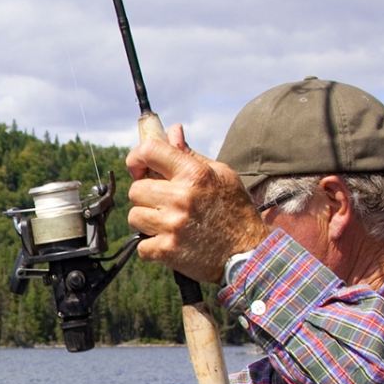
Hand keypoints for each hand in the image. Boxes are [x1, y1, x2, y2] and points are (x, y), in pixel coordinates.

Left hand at [126, 123, 266, 282]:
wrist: (248, 252)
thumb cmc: (234, 211)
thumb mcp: (221, 175)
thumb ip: (190, 155)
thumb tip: (172, 131)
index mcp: (194, 174)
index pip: (149, 151)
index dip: (137, 158)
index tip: (139, 168)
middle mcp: (181, 197)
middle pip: (136, 189)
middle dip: (146, 196)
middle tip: (163, 204)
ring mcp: (173, 225)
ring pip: (134, 216)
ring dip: (147, 222)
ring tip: (167, 224)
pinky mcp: (168, 251)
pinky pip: (141, 246)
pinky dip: (151, 247)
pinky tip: (169, 243)